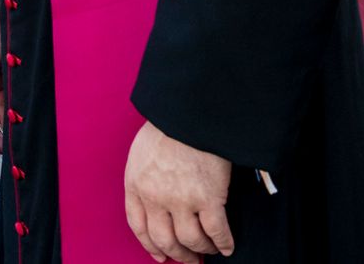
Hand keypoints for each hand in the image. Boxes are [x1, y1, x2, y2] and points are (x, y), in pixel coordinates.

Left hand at [124, 121, 234, 260]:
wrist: (188, 114)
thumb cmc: (167, 128)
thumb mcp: (141, 153)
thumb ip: (144, 179)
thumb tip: (155, 202)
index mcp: (136, 184)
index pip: (138, 225)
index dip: (150, 245)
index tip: (159, 255)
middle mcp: (155, 196)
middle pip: (164, 239)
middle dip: (177, 253)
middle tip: (188, 259)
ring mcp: (182, 200)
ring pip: (190, 240)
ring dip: (201, 249)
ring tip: (209, 249)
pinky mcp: (209, 198)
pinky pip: (217, 232)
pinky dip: (223, 243)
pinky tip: (227, 247)